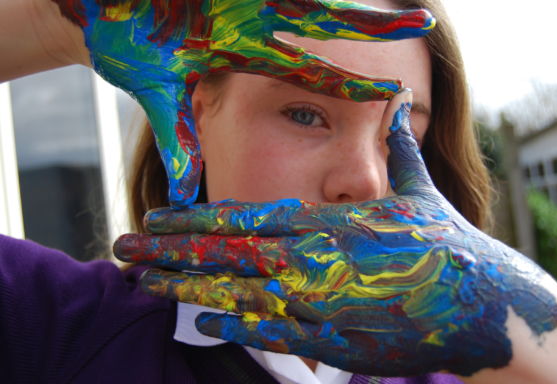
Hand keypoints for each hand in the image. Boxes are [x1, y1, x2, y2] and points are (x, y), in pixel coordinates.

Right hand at [51, 0, 433, 206]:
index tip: (393, 92)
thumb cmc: (124, 39)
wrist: (99, 0)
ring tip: (407, 2)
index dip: (349, 84)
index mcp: (246, 55)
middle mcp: (255, 22)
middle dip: (372, 30)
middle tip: (425, 25)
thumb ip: (177, 136)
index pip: (310, 73)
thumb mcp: (157, 92)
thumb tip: (184, 190)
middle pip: (325, 26)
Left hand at [114, 90, 556, 376]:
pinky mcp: (331, 341)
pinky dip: (230, 325)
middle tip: (122, 246)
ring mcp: (317, 304)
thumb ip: (397, 148)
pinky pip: (269, 334)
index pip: (244, 217)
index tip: (156, 216)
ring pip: (235, 295)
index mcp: (326, 222)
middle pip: (225, 254)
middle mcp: (312, 261)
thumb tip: (399, 103)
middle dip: (168, 250)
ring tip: (142, 281)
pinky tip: (197, 319)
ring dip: (183, 288)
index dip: (194, 218)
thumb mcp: (419, 189)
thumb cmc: (448, 244)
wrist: (480, 305)